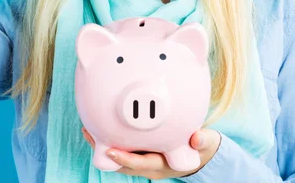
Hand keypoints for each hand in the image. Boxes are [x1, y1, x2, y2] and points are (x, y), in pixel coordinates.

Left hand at [81, 127, 220, 179]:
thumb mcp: (206, 143)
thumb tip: (197, 138)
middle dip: (104, 151)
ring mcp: (145, 162)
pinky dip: (111, 141)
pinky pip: (123, 151)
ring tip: (88, 130)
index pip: (140, 163)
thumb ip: (202, 140)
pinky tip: (103, 128)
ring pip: (119, 159)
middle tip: (89, 133)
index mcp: (163, 164)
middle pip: (122, 164)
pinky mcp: (142, 154)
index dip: (124, 158)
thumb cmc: (202, 147)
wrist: (202, 155)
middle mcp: (150, 166)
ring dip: (103, 146)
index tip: (109, 149)